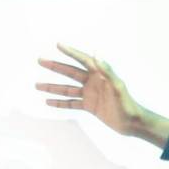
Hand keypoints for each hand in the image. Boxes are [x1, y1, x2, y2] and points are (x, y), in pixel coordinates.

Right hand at [34, 45, 168, 146]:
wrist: (131, 123)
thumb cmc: (128, 104)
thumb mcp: (118, 87)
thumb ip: (107, 70)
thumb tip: (96, 53)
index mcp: (100, 74)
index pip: (82, 59)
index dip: (70, 52)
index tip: (58, 45)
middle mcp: (93, 82)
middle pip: (70, 72)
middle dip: (55, 66)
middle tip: (40, 60)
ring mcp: (90, 94)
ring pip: (67, 89)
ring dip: (52, 87)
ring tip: (37, 85)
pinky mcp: (89, 106)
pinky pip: (71, 103)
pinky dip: (60, 103)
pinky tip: (47, 102)